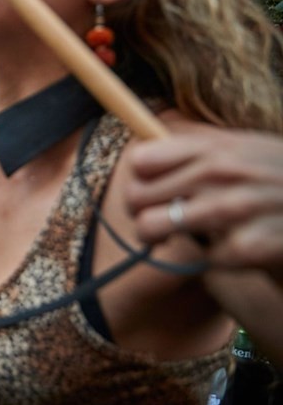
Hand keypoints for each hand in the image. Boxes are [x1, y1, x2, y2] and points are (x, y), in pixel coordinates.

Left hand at [126, 128, 282, 279]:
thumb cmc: (278, 183)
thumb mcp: (246, 151)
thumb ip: (197, 150)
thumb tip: (142, 154)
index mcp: (215, 146)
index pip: (141, 158)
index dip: (139, 178)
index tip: (151, 189)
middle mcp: (221, 172)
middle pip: (135, 195)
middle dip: (142, 212)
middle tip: (160, 220)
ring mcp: (234, 209)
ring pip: (150, 226)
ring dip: (158, 237)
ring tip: (176, 236)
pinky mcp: (245, 247)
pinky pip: (197, 257)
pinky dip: (211, 258)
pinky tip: (234, 248)